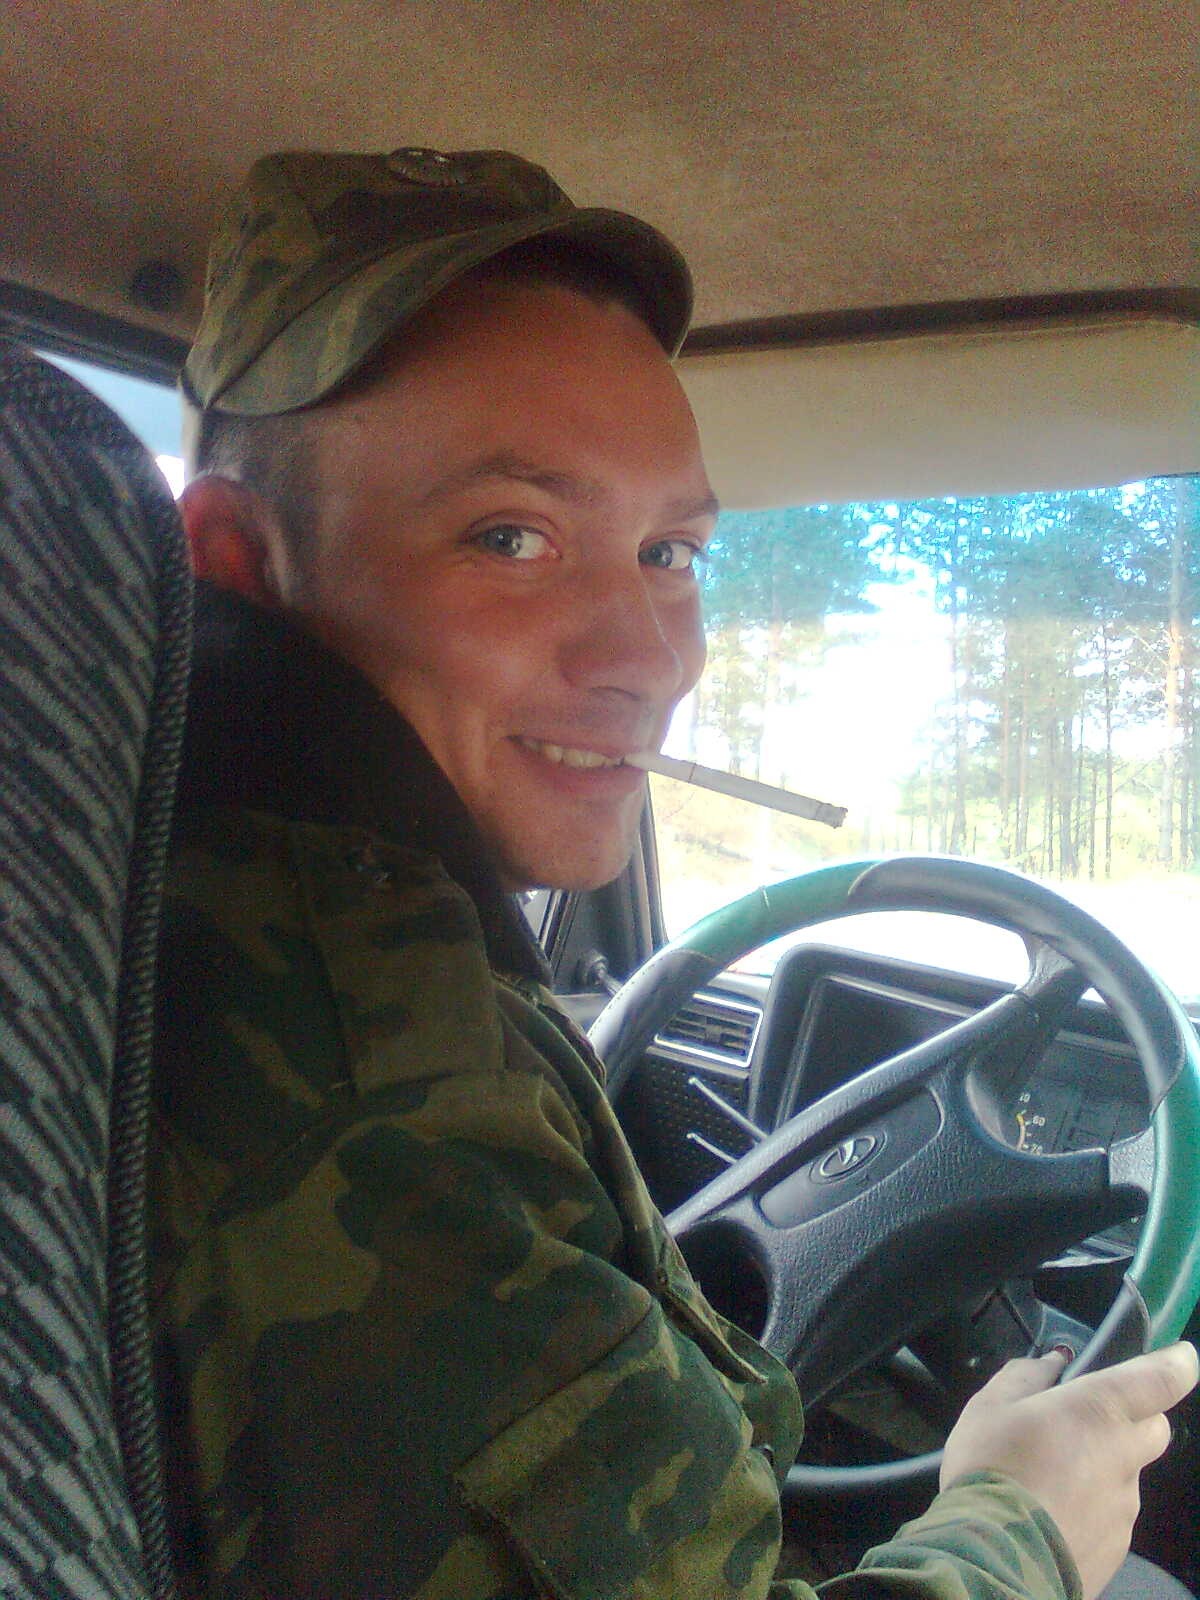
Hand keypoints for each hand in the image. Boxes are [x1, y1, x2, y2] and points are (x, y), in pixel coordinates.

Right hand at [940, 1341, 1197, 1599]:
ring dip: (1104, 1468)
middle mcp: (1124, 1456)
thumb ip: (1025, 1376)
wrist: (994, 1559)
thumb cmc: (990, 1466)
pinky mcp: (1116, 1548)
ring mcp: (1124, 1508)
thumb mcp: (989, 1406)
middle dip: (1135, 1419)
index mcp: (1099, 1410)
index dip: (1177, 1363)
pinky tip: (1052, 1514)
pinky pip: (1112, 1517)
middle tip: (1088, 1421)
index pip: (1162, 1379)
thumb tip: (1053, 1362)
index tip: (1181, 1356)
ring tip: (1051, 1479)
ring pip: (1128, 1475)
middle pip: (1155, 1428)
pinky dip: (1091, 1508)